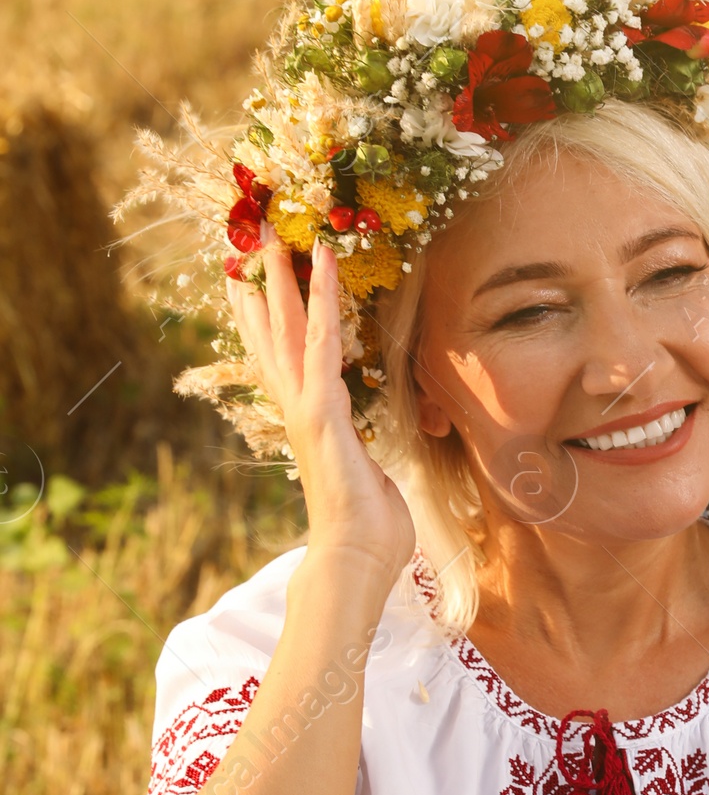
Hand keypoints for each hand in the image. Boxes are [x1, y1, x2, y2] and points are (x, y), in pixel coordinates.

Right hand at [227, 241, 413, 584]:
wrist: (354, 560)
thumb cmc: (369, 533)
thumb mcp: (371, 482)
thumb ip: (365, 463)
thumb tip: (371, 468)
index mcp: (313, 420)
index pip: (288, 357)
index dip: (272, 317)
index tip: (257, 283)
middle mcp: (299, 407)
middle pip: (274, 334)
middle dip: (263, 286)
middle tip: (251, 241)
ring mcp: (306, 406)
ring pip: (290, 328)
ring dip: (283, 278)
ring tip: (273, 234)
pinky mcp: (322, 409)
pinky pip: (323, 341)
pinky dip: (323, 300)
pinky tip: (323, 265)